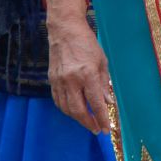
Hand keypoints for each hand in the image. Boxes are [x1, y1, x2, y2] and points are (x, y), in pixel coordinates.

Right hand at [47, 12, 114, 134]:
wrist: (65, 30)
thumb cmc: (87, 44)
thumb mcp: (102, 61)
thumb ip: (104, 84)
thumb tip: (108, 103)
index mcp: (87, 74)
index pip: (95, 103)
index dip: (102, 118)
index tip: (106, 128)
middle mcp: (72, 80)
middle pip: (78, 111)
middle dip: (88, 123)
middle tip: (96, 129)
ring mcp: (59, 81)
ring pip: (66, 109)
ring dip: (77, 118)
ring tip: (87, 121)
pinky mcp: (52, 80)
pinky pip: (58, 101)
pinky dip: (66, 109)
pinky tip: (74, 110)